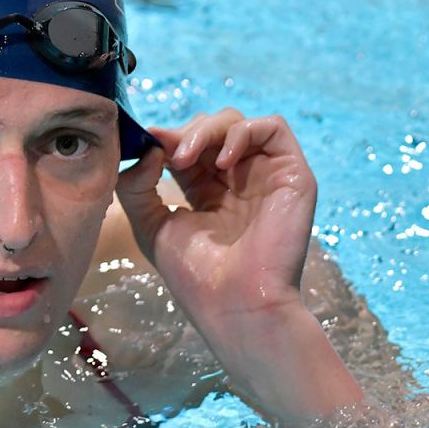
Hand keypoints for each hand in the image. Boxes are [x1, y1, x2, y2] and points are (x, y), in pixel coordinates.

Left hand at [117, 108, 317, 331]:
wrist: (235, 304)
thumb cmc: (195, 276)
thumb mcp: (150, 226)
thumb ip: (136, 185)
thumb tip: (149, 147)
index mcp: (207, 192)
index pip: (187, 146)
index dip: (167, 138)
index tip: (144, 139)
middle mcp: (238, 180)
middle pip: (212, 128)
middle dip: (185, 133)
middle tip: (167, 153)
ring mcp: (265, 175)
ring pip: (238, 123)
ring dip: (206, 130)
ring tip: (185, 159)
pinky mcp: (292, 174)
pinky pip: (273, 127)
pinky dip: (242, 132)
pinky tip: (222, 163)